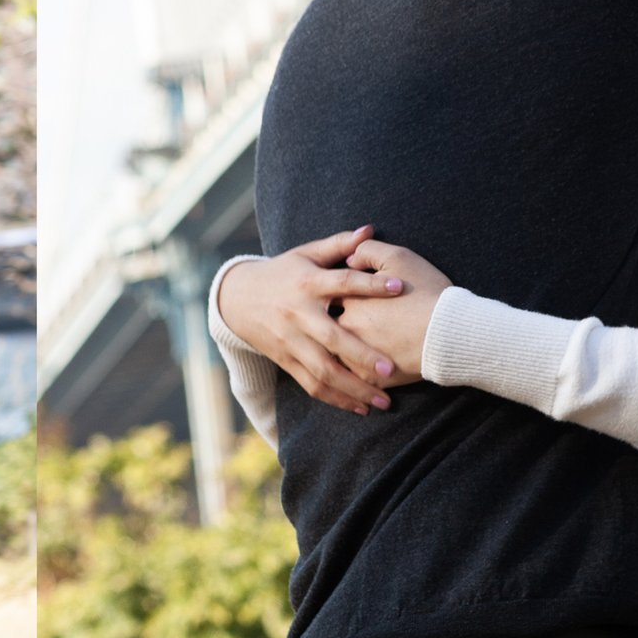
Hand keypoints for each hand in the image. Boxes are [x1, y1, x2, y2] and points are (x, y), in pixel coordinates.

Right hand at [218, 227, 408, 414]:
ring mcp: (290, 340)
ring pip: (323, 370)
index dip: (370, 283)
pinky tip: (360, 408)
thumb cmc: (281, 273)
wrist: (237, 298)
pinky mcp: (285, 360)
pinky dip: (336, 398)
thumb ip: (338, 244)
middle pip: (332, 339)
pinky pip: (312, 384)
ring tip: (384, 401)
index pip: (342, 282)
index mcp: (307, 283)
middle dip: (362, 355)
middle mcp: (298, 314)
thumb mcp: (305, 254)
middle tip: (392, 369)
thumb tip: (370, 230)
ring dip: (354, 388)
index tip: (400, 286)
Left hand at [338, 239, 453, 380]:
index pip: (329, 295)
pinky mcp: (372, 379)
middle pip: (327, 327)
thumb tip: (349, 259)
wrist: (452, 332)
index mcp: (350, 299)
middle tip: (329, 325)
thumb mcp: (398, 258)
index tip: (338, 295)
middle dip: (327, 326)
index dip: (334, 294)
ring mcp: (357, 357)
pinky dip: (353, 375)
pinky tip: (355, 373)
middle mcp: (347, 329)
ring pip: (336, 355)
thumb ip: (367, 251)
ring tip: (340, 350)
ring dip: (337, 352)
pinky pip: (352, 379)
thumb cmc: (426, 293)